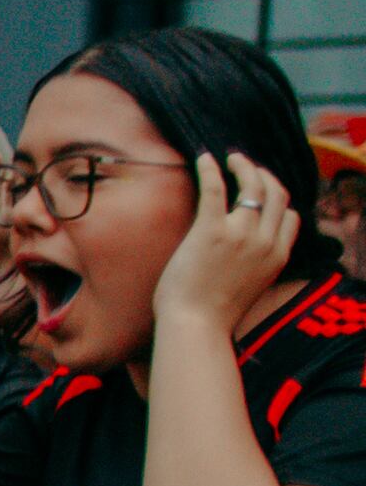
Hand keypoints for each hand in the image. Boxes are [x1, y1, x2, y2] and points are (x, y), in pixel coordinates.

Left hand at [156, 151, 303, 347]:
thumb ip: (258, 264)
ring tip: (231, 159)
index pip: (290, 216)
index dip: (278, 200)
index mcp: (278, 256)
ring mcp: (240, 234)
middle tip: (247, 166)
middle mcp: (265, 241)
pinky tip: (204, 159)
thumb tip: (248, 252)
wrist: (195, 326)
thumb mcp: (253, 287)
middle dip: (264, 175)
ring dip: (244, 166)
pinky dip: (211, 170)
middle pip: (276, 194)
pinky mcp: (211, 231)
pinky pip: (216, 189)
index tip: (263, 192)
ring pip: (253, 186)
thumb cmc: (214, 314)